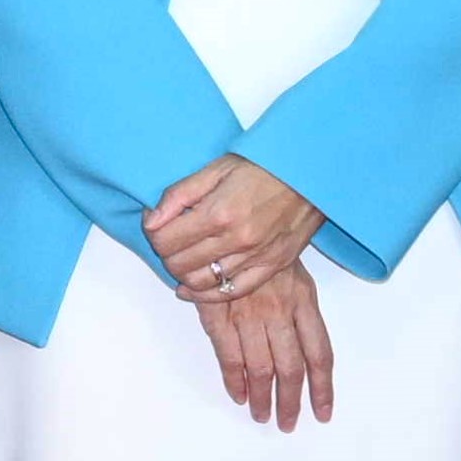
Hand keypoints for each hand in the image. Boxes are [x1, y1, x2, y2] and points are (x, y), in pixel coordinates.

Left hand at [143, 153, 316, 307]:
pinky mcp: (272, 266)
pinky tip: (194, 286)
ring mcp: (255, 256)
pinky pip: (232, 291)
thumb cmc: (262, 167)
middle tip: (169, 241)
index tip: (156, 225)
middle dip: (166, 254)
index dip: (153, 234)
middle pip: (179, 264)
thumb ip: (179, 195)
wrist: (309, 174)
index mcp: (218, 212)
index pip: (165, 240)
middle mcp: (236, 239)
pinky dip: (208, 293)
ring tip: (183, 259)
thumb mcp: (215, 169)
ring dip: (183, 274)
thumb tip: (151, 220)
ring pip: (201, 282)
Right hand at [199, 252, 336, 431]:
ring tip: (262, 415)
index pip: (320, 354)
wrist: (230, 225)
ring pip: (262, 367)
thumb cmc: (266, 250)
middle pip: (292, 368)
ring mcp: (249, 315)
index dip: (322, 388)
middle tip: (288, 423)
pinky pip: (229, 356)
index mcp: (304, 302)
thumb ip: (303, 314)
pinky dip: (234, 379)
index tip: (322, 413)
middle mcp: (280, 312)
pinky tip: (239, 395)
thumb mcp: (297, 275)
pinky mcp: (220, 315)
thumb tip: (311, 357)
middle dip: (290, 402)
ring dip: (262, 397)